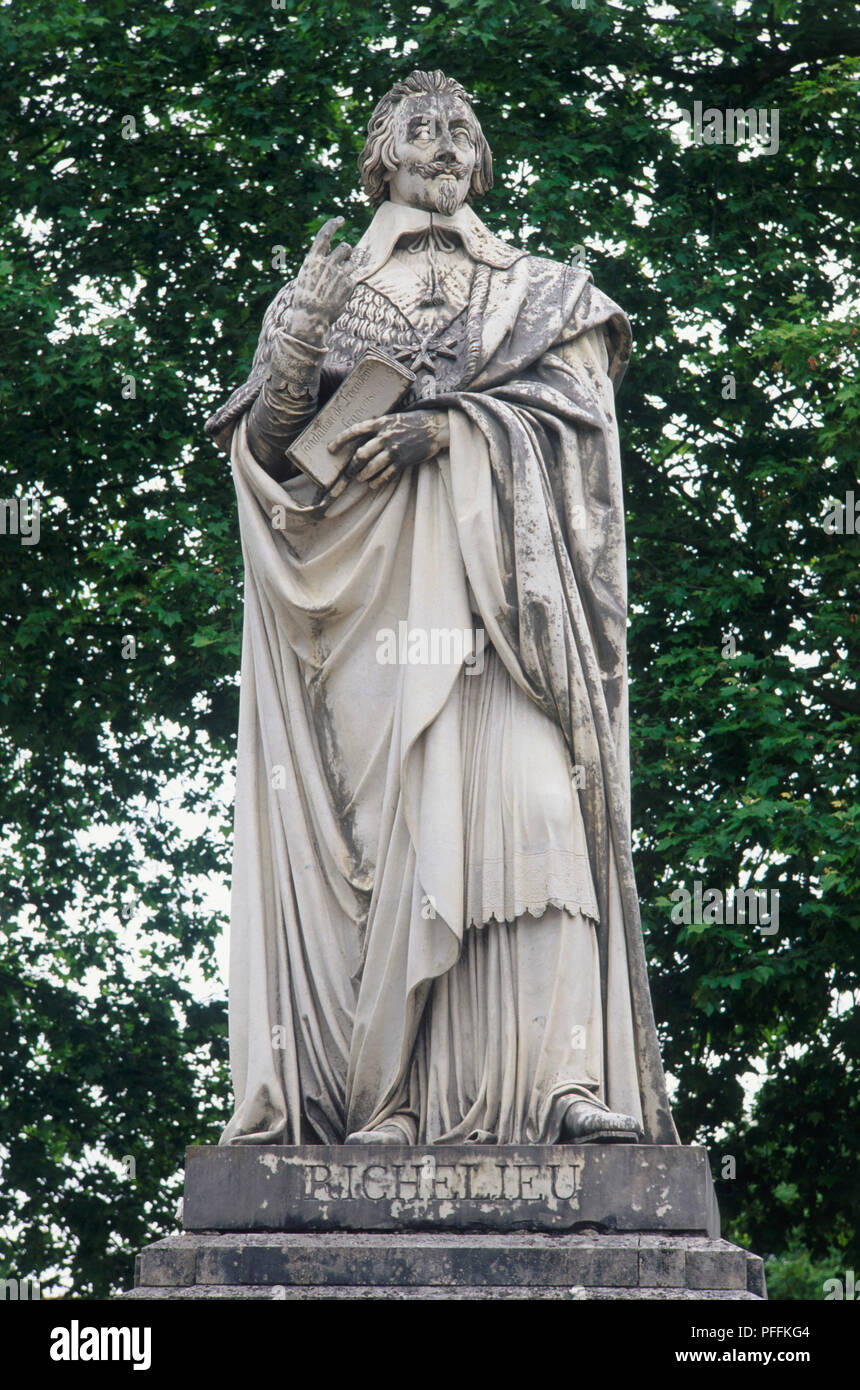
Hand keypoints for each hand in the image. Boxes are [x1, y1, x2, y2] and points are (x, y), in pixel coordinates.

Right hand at [288, 217, 354, 344]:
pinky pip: (355, 272)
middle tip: (342, 262)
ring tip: (341, 276)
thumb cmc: (306, 297)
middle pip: (344, 248)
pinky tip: (345, 284)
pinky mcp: (349, 283)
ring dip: (349, 264)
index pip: (325, 234)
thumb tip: (327, 246)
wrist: (311, 317)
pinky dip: (352, 276)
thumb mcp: (306, 274)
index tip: (341, 220)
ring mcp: (339, 273)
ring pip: (351, 260)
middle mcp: (327, 263)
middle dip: (345, 253)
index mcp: (313, 259)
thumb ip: (317, 259)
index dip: (333, 224)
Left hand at [328, 410, 450, 492]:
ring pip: (372, 467)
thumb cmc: (412, 422)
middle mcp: (385, 436)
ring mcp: (394, 449)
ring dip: (364, 475)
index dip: (341, 440)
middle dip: (352, 466)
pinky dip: (378, 482)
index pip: (355, 431)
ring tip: (361, 478)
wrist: (435, 427)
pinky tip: (373, 485)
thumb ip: (378, 428)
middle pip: (361, 454)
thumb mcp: (392, 419)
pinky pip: (386, 475)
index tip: (330, 449)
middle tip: (348, 473)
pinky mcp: (403, 461)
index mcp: (380, 423)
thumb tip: (361, 438)